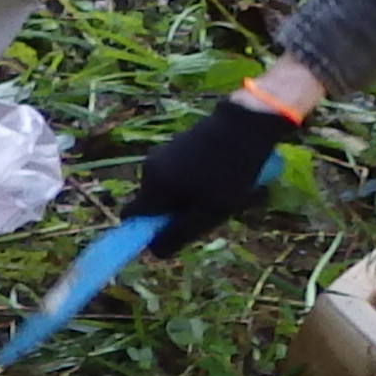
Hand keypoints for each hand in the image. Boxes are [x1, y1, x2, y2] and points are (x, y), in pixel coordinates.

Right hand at [126, 92, 299, 253]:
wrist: (245, 123)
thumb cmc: (229, 172)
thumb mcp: (209, 212)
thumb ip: (179, 233)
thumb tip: (154, 252)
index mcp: (152, 187)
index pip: (130, 216)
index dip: (147, 230)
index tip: (173, 233)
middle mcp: (150, 169)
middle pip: (156, 203)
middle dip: (180, 212)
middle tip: (213, 212)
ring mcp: (163, 153)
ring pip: (172, 187)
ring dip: (195, 195)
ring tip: (228, 191)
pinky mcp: (179, 143)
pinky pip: (182, 171)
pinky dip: (201, 179)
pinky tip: (229, 173)